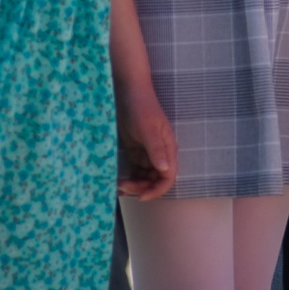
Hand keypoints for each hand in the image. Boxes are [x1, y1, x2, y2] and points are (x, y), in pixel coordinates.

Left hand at [117, 86, 178, 200]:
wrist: (129, 92)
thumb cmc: (142, 108)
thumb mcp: (148, 129)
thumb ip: (156, 149)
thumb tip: (165, 170)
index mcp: (168, 149)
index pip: (168, 177)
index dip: (157, 190)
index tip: (141, 196)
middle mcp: (160, 154)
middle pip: (155, 180)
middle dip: (142, 188)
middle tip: (123, 187)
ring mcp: (148, 153)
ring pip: (145, 178)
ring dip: (135, 185)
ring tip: (120, 185)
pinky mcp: (137, 152)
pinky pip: (136, 171)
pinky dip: (130, 178)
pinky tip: (119, 180)